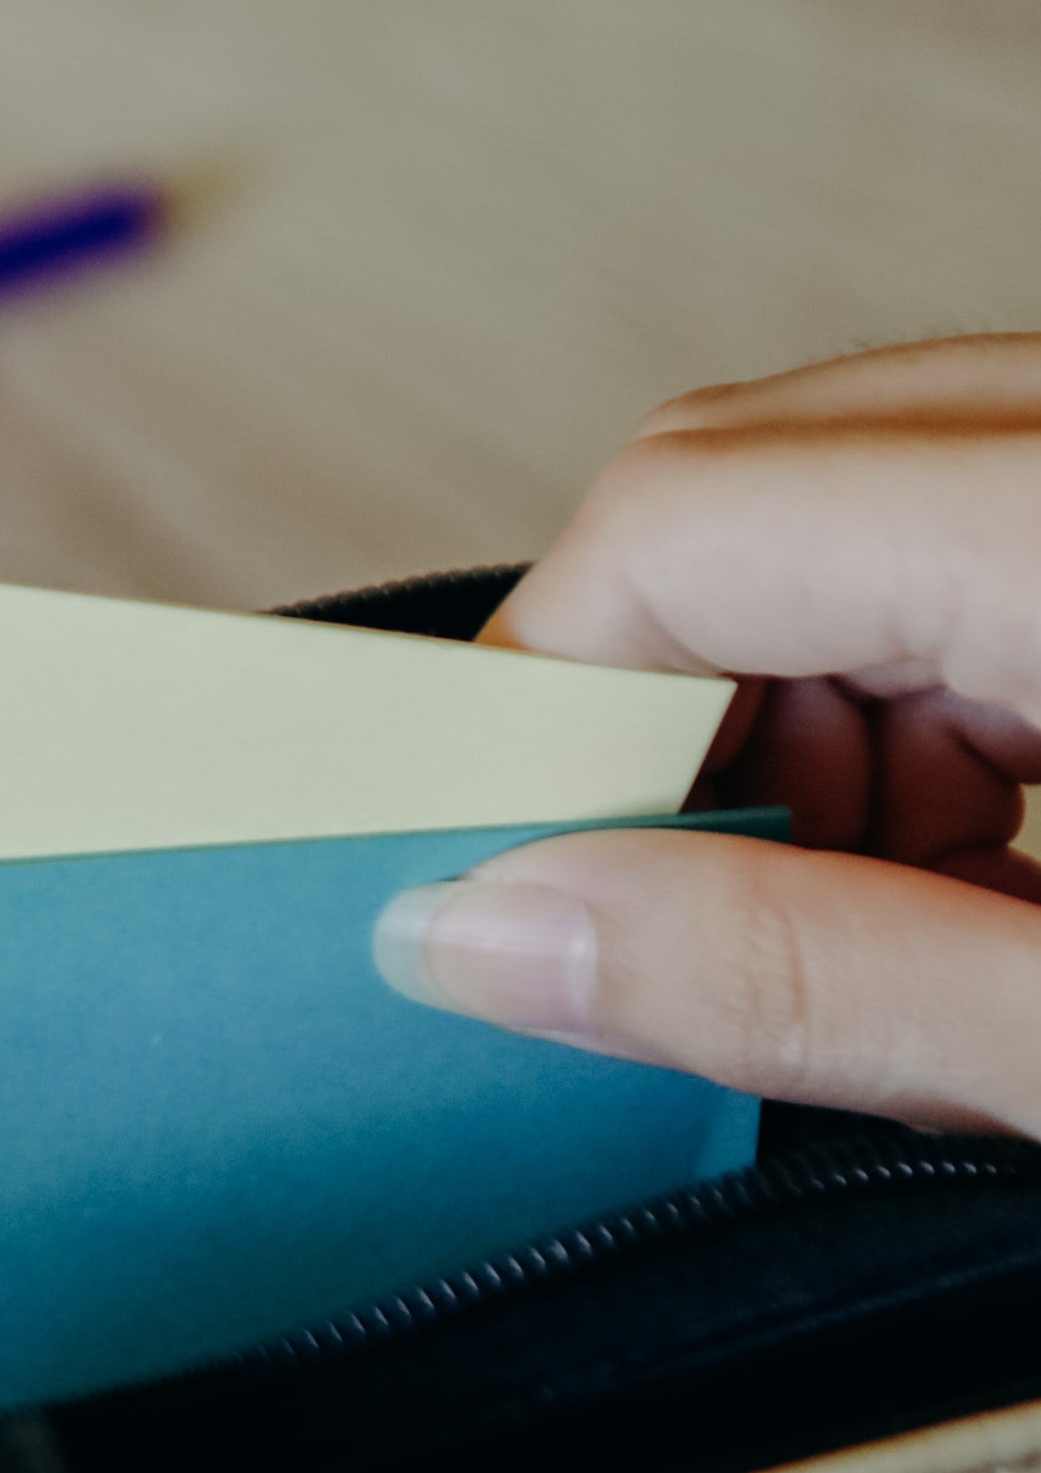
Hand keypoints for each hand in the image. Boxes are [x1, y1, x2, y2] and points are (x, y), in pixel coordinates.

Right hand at [370, 334, 1040, 1128]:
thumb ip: (806, 983)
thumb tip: (493, 938)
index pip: (678, 524)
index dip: (536, 711)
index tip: (493, 890)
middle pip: (739, 489)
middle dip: (659, 726)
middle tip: (688, 923)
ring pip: (846, 510)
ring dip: (794, 727)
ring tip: (891, 917)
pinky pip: (971, 528)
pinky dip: (922, 703)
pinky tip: (980, 862)